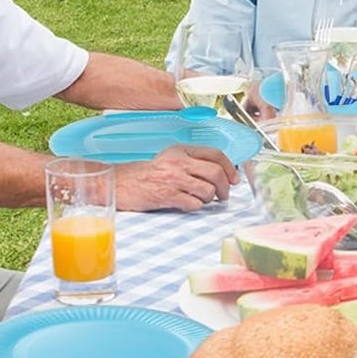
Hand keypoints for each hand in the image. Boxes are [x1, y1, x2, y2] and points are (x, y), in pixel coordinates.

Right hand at [115, 145, 237, 210]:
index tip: (234, 179)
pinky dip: (195, 207)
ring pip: (208, 190)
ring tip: (199, 199)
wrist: (122, 183)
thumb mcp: (170, 158)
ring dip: (208, 199)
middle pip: (216, 173)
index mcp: (181, 150)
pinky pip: (194, 204)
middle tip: (223, 196)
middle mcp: (179, 162)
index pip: (215, 154)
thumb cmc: (148, 174)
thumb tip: (222, 173)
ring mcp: (173, 179)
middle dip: (225, 188)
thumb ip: (193, 162)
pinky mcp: (167, 196)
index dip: (230, 168)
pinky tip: (187, 204)